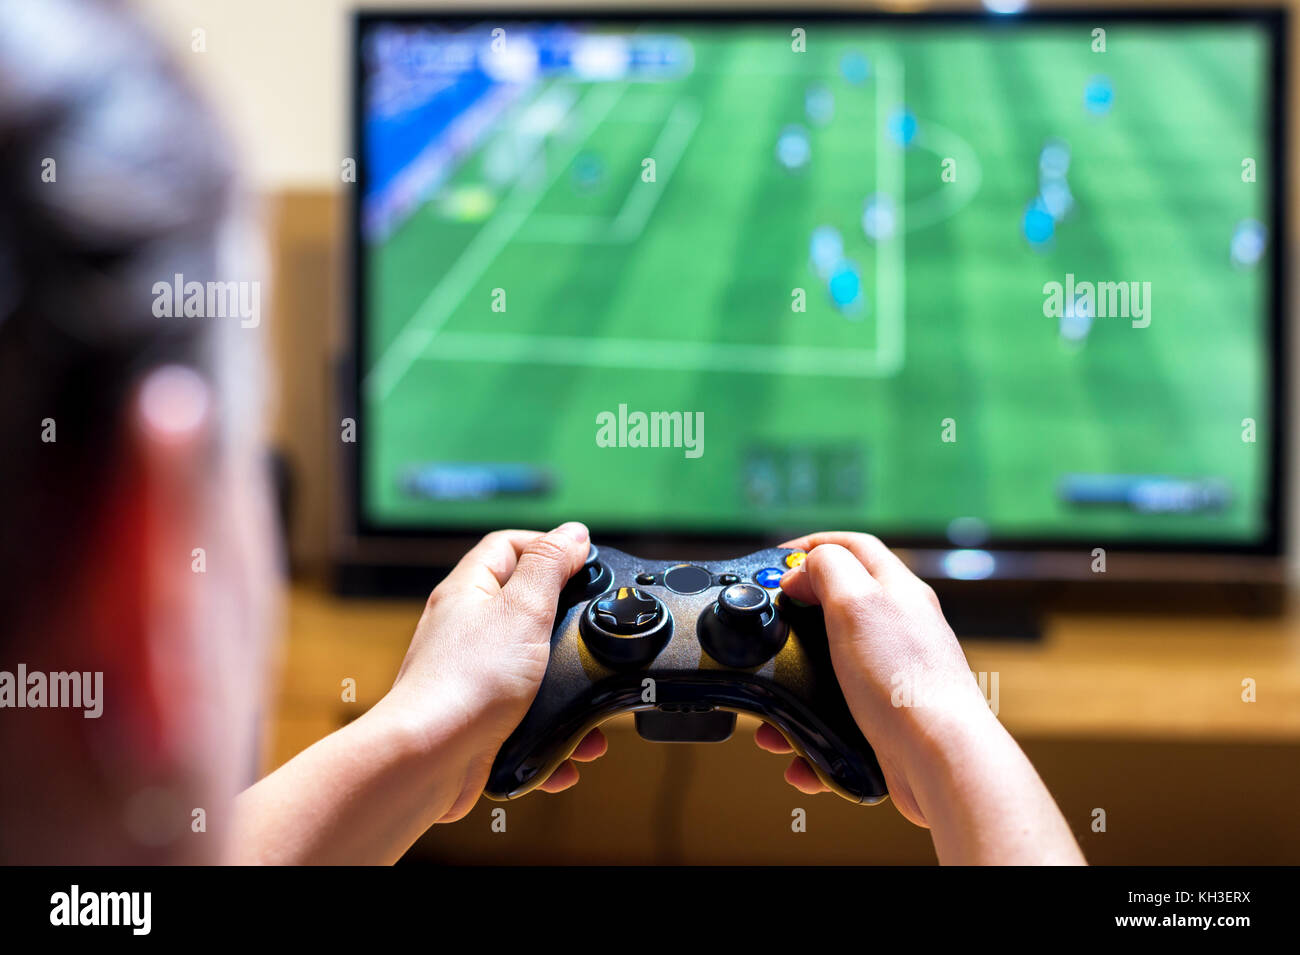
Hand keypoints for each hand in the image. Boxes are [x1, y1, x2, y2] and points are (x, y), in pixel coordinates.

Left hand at [381, 523, 607, 820]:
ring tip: (588, 707)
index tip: (585, 563)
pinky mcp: (478, 719)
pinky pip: (525, 718)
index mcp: (468, 591)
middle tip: (591, 634)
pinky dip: (552, 733)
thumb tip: (573, 532)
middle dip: (565, 625)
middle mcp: (465, 630)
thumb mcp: (523, 610)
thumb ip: (550, 567)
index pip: (508, 546)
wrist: (428, 760)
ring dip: (564, 689)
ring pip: (532, 670)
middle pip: (524, 608)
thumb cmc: (466, 682)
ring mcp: (470, 675)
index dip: (548, 547)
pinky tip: (569, 749)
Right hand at [754, 532, 994, 827]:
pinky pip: (838, 718)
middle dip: (799, 617)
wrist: (938, 758)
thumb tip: (804, 569)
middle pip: (841, 605)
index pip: (854, 547)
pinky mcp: (888, 717)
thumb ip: (828, 569)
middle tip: (772, 627)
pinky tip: (800, 746)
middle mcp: (901, 629)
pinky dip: (811, 731)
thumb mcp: (856, 603)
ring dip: (797, 685)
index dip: (813, 546)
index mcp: (898, 591)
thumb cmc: (905, 681)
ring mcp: (895, 674)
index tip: (777, 563)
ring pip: (832, 669)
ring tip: (776, 707)